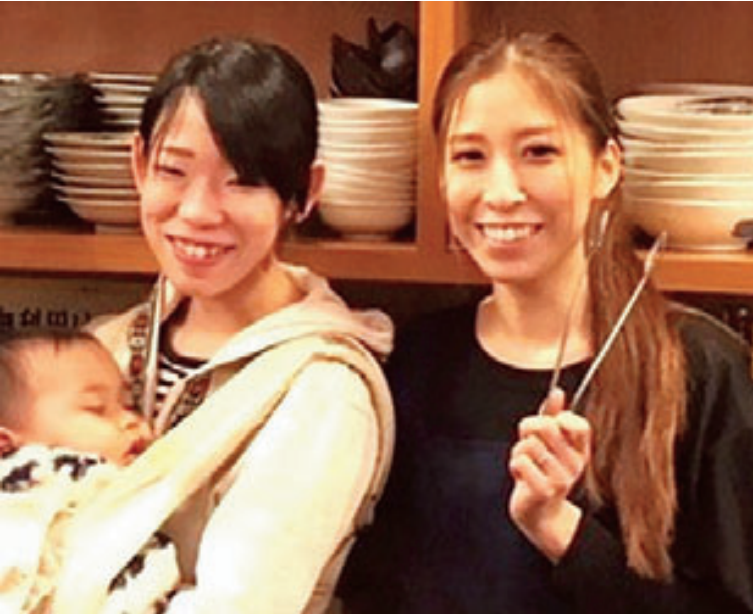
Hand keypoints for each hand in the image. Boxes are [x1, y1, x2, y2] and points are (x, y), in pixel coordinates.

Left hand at [508, 387, 591, 561]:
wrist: (539, 513)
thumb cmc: (543, 472)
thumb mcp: (550, 443)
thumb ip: (552, 416)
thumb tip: (557, 391)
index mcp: (580, 450)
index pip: (579, 424)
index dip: (559, 418)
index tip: (550, 426)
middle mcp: (574, 464)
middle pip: (546, 426)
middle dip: (528, 429)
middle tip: (528, 442)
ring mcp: (561, 478)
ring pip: (529, 444)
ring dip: (519, 451)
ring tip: (526, 464)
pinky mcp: (543, 490)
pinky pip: (520, 461)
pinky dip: (514, 465)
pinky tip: (521, 476)